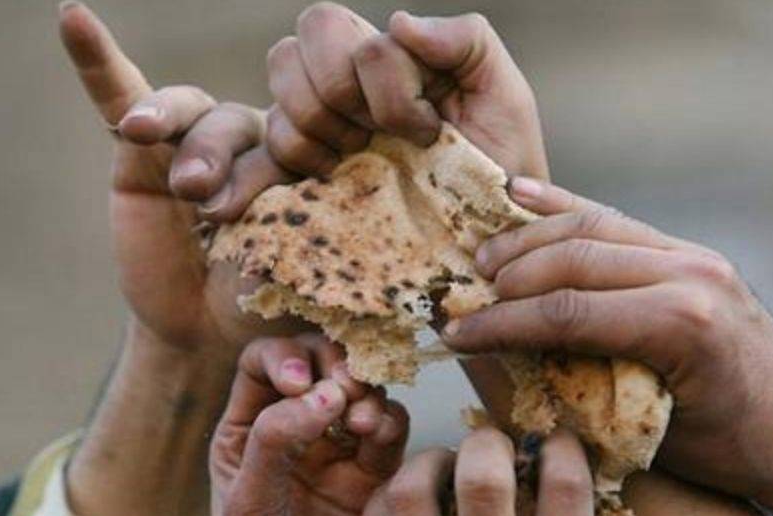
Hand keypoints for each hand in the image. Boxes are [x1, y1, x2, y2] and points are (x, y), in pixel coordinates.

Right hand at [58, 2, 291, 349]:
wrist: (209, 333)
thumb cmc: (268, 302)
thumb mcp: (299, 275)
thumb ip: (309, 234)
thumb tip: (321, 210)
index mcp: (309, 157)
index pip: (302, 137)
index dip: (290, 164)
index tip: (285, 207)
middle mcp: (256, 136)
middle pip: (241, 124)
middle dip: (224, 162)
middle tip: (213, 210)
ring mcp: (197, 137)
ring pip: (191, 111)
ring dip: (173, 124)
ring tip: (152, 145)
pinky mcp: (141, 148)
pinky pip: (119, 92)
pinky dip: (96, 59)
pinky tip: (72, 18)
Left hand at [171, 334, 407, 515]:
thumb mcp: (248, 506)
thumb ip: (277, 441)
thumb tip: (324, 394)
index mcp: (245, 435)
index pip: (263, 363)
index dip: (286, 357)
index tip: (301, 384)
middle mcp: (292, 438)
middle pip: (320, 367)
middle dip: (335, 367)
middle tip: (344, 389)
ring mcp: (337, 459)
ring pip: (361, 396)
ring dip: (365, 396)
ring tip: (360, 424)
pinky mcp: (377, 484)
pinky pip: (391, 436)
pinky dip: (390, 425)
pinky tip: (378, 439)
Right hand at [264, 3, 547, 179]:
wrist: (490, 236)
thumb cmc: (501, 165)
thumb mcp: (504, 95)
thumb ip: (465, 39)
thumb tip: (397, 22)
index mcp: (387, 56)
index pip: (342, 31)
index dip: (385, 86)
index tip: (428, 130)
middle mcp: (344, 81)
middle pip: (296, 47)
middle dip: (343, 96)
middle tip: (382, 138)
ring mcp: (317, 126)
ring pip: (279, 93)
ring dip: (322, 131)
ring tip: (362, 160)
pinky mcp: (299, 174)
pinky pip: (267, 152)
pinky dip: (297, 161)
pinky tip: (332, 179)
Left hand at [359, 428, 593, 515]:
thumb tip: (551, 481)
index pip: (567, 497)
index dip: (561, 449)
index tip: (554, 440)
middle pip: (485, 483)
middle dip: (486, 442)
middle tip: (488, 443)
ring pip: (412, 499)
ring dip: (426, 462)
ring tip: (439, 463)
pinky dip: (386, 501)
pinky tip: (403, 498)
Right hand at [442, 177, 772, 515]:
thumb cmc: (730, 454)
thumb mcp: (649, 435)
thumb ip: (580, 392)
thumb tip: (502, 368)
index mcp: (680, 323)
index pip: (565, 311)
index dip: (500, 323)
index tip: (453, 335)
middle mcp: (690, 275)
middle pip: (572, 257)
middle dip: (507, 276)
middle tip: (460, 297)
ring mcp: (696, 257)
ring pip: (593, 227)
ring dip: (529, 239)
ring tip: (481, 259)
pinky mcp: (694, 255)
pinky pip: (620, 224)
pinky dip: (568, 210)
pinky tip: (524, 198)